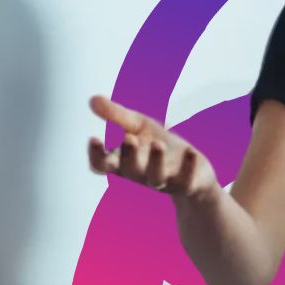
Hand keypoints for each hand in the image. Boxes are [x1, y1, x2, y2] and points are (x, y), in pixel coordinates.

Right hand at [87, 94, 218, 200]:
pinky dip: (188, 167)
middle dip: (129, 155)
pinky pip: (185, 181)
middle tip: (129, 138)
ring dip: (156, 162)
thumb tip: (92, 99)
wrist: (193, 169)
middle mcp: (140, 174)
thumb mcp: (138, 126)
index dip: (96, 155)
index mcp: (123, 162)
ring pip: (155, 178)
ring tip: (158, 144)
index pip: (102, 165)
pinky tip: (191, 151)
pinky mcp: (185, 185)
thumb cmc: (158, 145)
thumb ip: (116, 115)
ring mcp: (163, 181)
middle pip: (129, 170)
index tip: (93, 138)